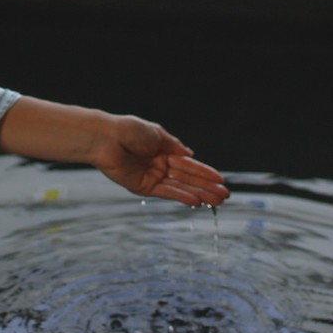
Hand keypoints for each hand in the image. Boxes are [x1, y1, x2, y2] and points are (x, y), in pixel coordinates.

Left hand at [89, 115, 229, 206]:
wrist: (106, 139)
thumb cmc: (129, 130)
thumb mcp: (157, 134)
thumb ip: (175, 146)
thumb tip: (191, 152)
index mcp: (163, 151)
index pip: (189, 164)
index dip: (205, 172)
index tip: (221, 179)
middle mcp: (160, 165)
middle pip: (188, 178)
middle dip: (207, 186)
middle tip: (225, 195)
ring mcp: (153, 177)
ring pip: (181, 187)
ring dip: (199, 194)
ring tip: (217, 201)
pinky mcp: (144, 187)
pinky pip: (167, 193)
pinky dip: (182, 197)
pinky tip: (197, 201)